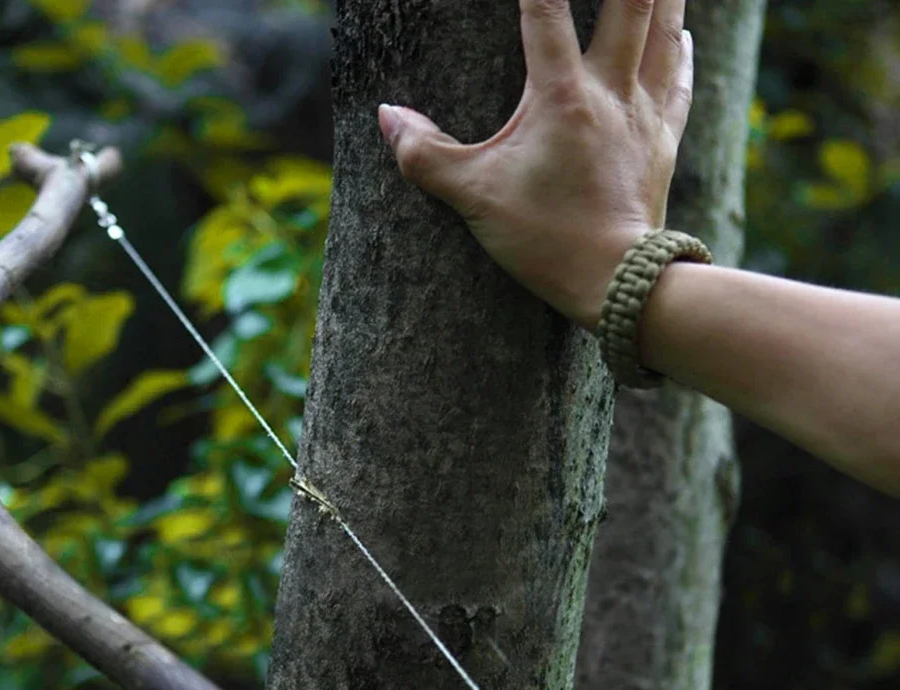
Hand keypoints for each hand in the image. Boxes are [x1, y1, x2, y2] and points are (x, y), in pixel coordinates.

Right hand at [377, 0, 693, 330]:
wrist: (617, 281)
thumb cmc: (545, 238)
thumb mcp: (474, 197)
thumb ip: (424, 156)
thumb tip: (386, 116)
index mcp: (561, 96)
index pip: (544, 9)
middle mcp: (610, 92)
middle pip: (630, 2)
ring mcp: (643, 116)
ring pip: (663, 32)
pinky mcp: (663, 145)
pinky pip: (679, 84)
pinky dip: (681, 52)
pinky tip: (684, 33)